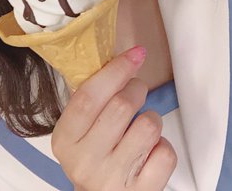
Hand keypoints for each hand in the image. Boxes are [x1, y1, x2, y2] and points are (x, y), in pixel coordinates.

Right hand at [51, 46, 176, 189]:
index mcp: (65, 140)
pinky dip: (163, 146)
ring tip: (140, 128)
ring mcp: (112, 180)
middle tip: (135, 92)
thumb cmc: (95, 157)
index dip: (116, 70)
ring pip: (148, 126)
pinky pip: (166, 153)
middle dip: (136, 89)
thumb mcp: (80, 130)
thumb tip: (123, 57)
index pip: (88, 96)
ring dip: (150, 119)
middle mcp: (84, 162)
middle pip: (122, 106)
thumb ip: (92, 98)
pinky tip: (149, 152)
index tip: (135, 53)